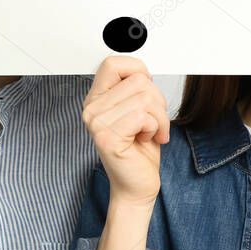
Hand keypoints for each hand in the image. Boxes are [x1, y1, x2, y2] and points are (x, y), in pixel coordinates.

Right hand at [82, 56, 169, 208]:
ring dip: (159, 118)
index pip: (113, 63)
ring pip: (145, 98)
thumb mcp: (138, 110)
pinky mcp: (108, 137)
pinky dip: (155, 128)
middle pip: (138, 80)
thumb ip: (135, 89)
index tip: (145, 88)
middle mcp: (91, 109)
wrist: (136, 186)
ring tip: (150, 132)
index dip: (137, 70)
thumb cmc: (139, 150)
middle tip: (152, 122)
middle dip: (157, 101)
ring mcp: (96, 123)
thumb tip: (143, 71)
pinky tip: (146, 139)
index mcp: (96, 98)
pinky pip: (143, 116)